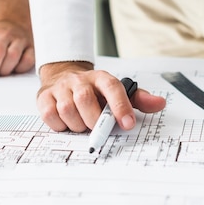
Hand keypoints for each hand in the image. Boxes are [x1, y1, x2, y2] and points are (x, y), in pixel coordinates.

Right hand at [37, 61, 166, 131]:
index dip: (120, 106)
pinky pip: (50, 115)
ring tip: (82, 124)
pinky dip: (60, 125)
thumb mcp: (117, 93)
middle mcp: (79, 80)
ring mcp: (60, 88)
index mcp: (100, 78)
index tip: (127, 124)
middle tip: (96, 127)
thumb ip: (138, 100)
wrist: (64, 77)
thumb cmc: (94, 91)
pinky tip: (66, 122)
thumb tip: (159, 104)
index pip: (112, 87)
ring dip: (77, 125)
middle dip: (93, 121)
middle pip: (85, 100)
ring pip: (67, 110)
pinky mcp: (44, 97)